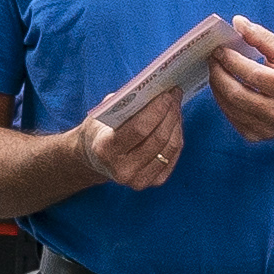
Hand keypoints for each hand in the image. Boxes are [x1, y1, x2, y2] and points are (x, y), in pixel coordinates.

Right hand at [77, 85, 193, 190]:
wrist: (96, 159)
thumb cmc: (102, 130)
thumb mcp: (105, 113)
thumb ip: (127, 103)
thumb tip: (157, 90)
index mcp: (105, 150)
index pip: (139, 129)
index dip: (157, 110)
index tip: (166, 94)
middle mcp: (122, 170)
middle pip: (157, 138)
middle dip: (170, 113)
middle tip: (174, 94)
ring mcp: (139, 180)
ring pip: (169, 147)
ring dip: (176, 122)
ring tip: (176, 105)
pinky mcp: (153, 182)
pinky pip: (173, 155)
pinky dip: (177, 135)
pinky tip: (175, 122)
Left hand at [210, 23, 273, 146]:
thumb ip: (262, 37)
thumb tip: (238, 22)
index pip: (252, 74)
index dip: (231, 60)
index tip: (219, 49)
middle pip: (236, 93)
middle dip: (218, 73)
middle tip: (212, 59)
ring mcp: (266, 128)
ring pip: (229, 106)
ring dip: (217, 86)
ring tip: (216, 69)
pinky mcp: (256, 135)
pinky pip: (231, 116)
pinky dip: (223, 99)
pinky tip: (225, 86)